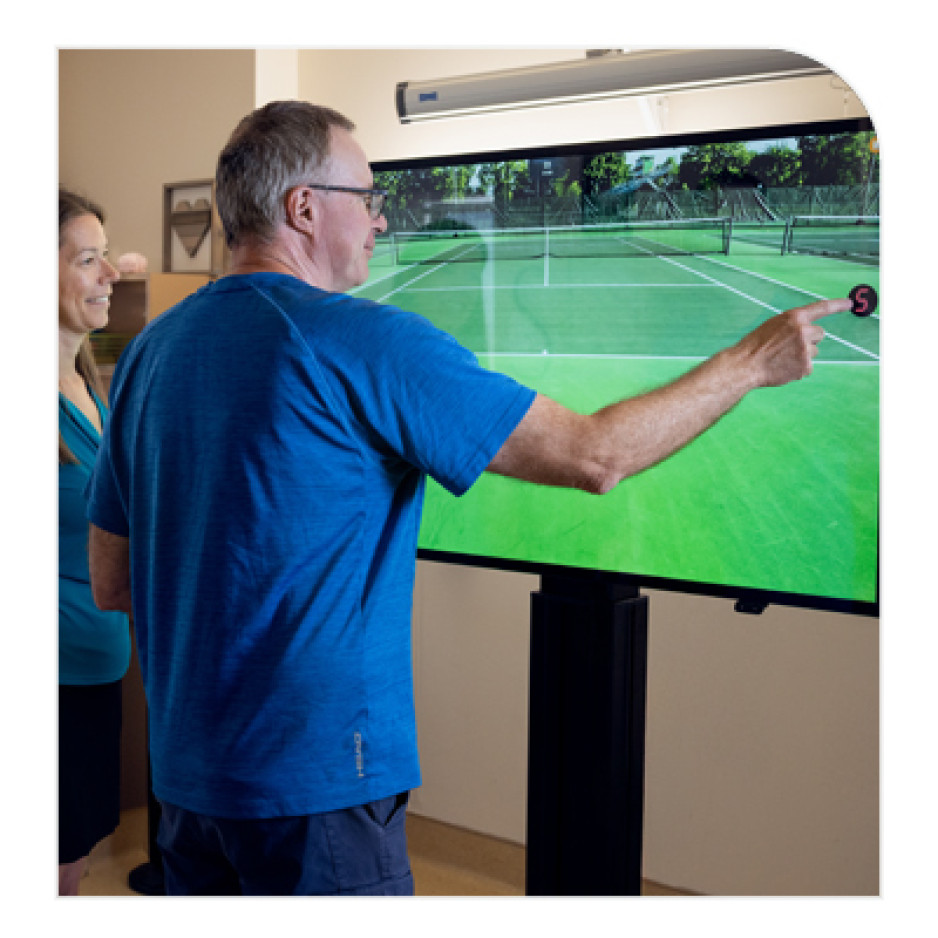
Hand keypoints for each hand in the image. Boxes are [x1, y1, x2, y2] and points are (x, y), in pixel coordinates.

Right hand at [735, 298, 851, 387]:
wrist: (746, 365)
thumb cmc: (755, 345)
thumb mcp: (773, 325)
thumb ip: (792, 325)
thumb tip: (807, 332)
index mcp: (794, 317)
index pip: (821, 308)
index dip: (837, 305)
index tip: (850, 303)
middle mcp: (803, 331)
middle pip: (820, 334)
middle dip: (810, 339)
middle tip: (791, 346)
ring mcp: (805, 349)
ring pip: (814, 351)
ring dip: (803, 355)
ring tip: (783, 358)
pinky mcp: (805, 366)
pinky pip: (809, 366)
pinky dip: (799, 368)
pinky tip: (784, 368)